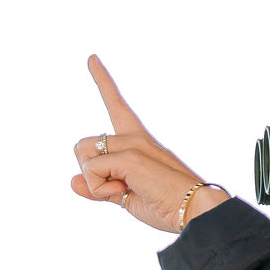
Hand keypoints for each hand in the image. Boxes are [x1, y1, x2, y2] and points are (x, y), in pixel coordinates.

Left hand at [72, 56, 226, 232]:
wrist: (196, 211)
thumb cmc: (169, 205)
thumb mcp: (128, 198)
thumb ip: (100, 188)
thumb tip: (73, 182)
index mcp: (138, 142)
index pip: (116, 105)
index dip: (102, 80)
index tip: (91, 58)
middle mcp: (135, 137)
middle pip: (84, 145)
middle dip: (90, 172)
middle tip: (120, 189)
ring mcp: (133, 144)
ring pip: (85, 156)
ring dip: (96, 182)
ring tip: (126, 190)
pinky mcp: (130, 156)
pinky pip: (92, 172)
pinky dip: (101, 190)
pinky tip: (127, 192)